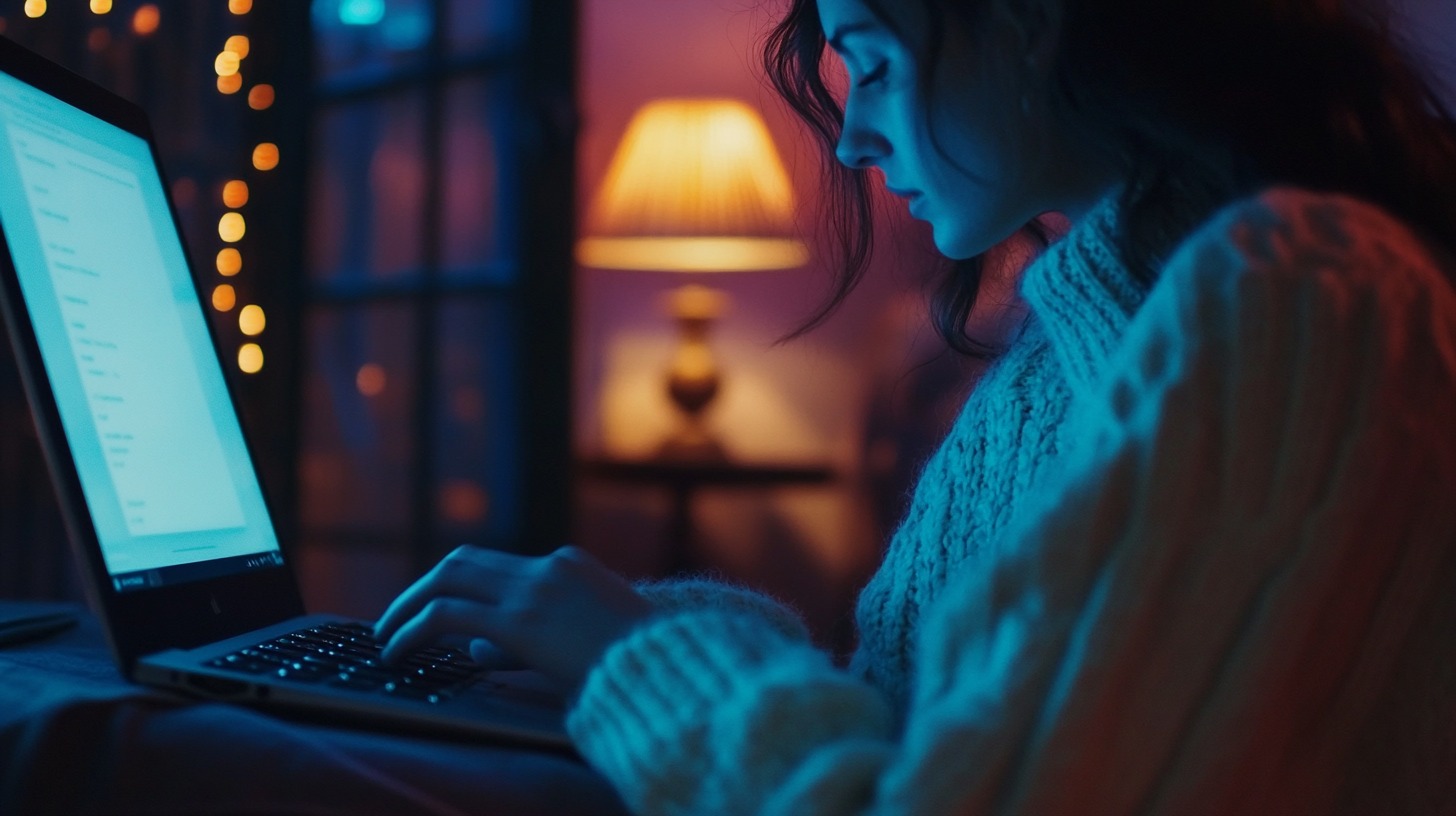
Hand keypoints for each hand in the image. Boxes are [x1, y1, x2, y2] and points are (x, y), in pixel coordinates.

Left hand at [372, 545, 653, 689]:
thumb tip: (474, 650)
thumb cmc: (634, 664)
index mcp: (568, 565)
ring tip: (384, 636)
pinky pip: (446, 616)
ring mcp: (533, 590)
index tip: (433, 610)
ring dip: (407, 606)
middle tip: (394, 616)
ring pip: (447, 579)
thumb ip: (525, 641)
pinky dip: (412, 630)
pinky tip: (396, 651)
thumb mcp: (581, 642)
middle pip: (462, 561)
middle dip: (421, 587)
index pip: (498, 567)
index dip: (459, 588)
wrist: (666, 666)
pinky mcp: (520, 621)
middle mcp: (546, 568)